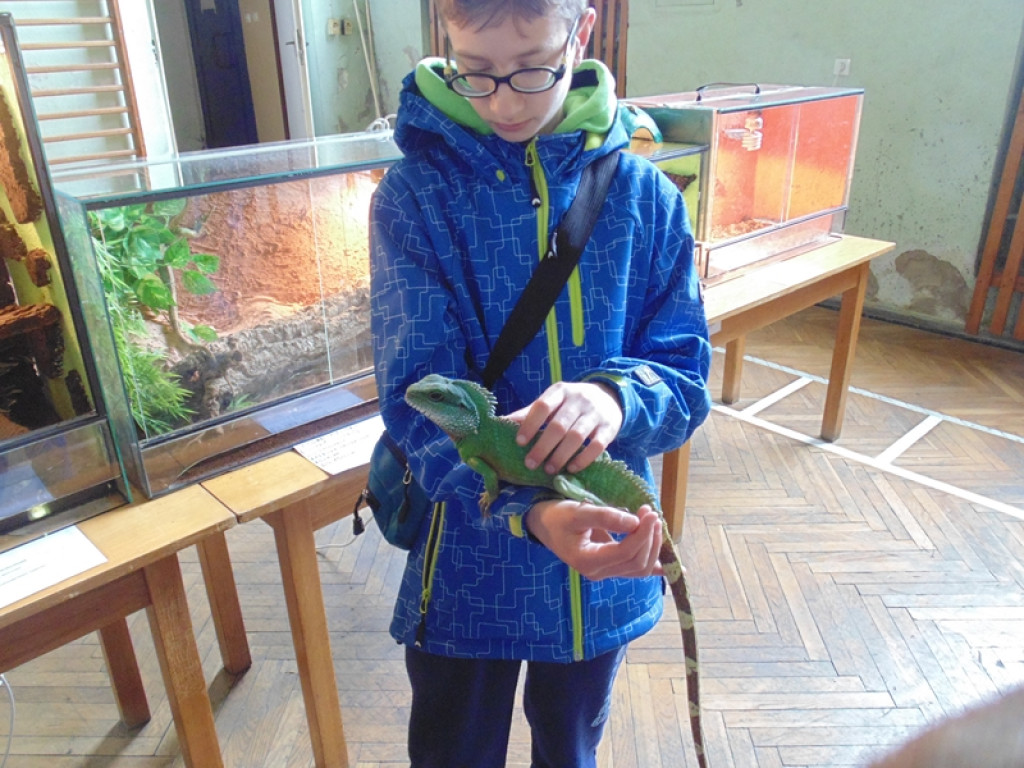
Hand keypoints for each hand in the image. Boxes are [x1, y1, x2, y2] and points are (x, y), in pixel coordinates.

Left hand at [508, 381, 622, 474]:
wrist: (609, 396)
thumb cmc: (572, 403)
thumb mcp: (552, 401)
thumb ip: (530, 413)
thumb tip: (501, 423)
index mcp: (560, 391)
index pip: (542, 406)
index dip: (530, 424)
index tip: (519, 442)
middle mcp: (579, 400)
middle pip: (558, 425)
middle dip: (543, 447)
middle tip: (530, 464)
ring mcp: (596, 413)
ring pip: (577, 436)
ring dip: (560, 455)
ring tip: (548, 469)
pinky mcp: (610, 427)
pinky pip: (597, 445)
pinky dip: (583, 459)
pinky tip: (571, 468)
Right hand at [525, 499, 662, 580]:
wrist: (544, 524)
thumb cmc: (558, 516)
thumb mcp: (577, 512)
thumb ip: (605, 516)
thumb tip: (635, 521)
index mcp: (587, 561)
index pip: (625, 552)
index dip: (642, 533)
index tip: (648, 512)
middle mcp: (598, 573)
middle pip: (637, 564)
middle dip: (650, 538)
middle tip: (652, 512)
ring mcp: (605, 572)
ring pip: (640, 568)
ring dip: (653, 546)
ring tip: (654, 521)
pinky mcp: (611, 566)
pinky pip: (637, 569)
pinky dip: (656, 564)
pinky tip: (676, 565)